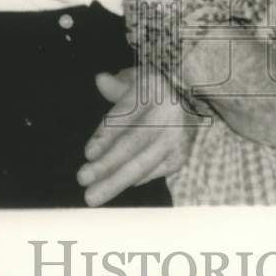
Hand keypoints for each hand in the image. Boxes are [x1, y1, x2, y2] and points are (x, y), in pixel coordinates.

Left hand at [76, 67, 199, 205]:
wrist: (193, 99)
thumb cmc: (156, 90)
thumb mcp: (138, 79)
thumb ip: (117, 85)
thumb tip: (100, 80)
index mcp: (153, 90)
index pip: (126, 114)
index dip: (107, 134)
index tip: (89, 154)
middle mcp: (168, 113)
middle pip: (134, 142)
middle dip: (107, 164)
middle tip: (82, 178)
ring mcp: (177, 136)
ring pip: (144, 163)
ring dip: (117, 181)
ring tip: (92, 195)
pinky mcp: (181, 154)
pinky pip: (156, 171)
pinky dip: (137, 180)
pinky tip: (121, 185)